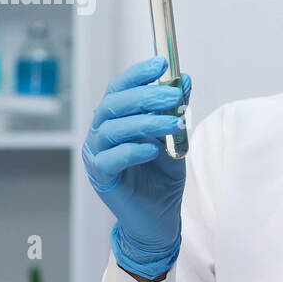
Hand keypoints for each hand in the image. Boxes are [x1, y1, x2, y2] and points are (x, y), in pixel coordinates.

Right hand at [82, 56, 189, 279]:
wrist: (159, 218)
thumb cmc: (162, 177)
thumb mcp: (174, 139)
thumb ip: (175, 111)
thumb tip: (184, 80)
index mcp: (116, 119)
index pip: (120, 89)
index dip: (138, 74)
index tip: (163, 63)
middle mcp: (101, 133)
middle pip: (114, 105)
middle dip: (146, 96)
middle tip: (174, 95)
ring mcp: (98, 155)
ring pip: (113, 129)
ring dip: (146, 121)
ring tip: (173, 122)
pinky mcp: (102, 178)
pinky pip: (111, 159)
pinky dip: (132, 150)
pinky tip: (152, 149)